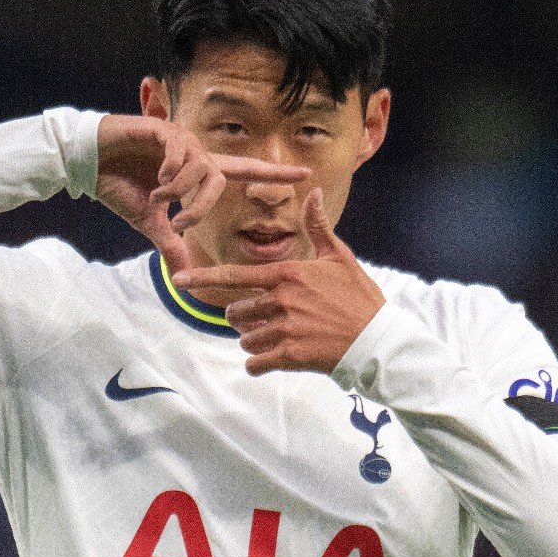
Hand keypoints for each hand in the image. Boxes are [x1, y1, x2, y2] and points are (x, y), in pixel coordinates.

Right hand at [96, 115, 309, 272]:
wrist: (88, 163)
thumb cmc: (119, 186)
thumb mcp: (149, 221)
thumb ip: (170, 241)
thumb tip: (184, 273)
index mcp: (197, 170)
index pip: (243, 170)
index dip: (273, 172)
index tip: (306, 174)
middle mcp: (194, 151)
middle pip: (217, 177)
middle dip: (202, 204)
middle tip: (180, 222)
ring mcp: (178, 139)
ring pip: (199, 165)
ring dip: (180, 190)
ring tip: (157, 197)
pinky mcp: (160, 129)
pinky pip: (179, 151)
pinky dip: (170, 171)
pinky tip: (156, 181)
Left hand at [171, 188, 385, 375]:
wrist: (379, 341)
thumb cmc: (360, 298)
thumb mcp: (340, 258)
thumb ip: (318, 226)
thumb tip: (313, 192)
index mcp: (288, 274)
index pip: (235, 276)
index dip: (202, 277)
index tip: (178, 279)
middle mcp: (281, 300)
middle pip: (236, 312)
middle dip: (242, 319)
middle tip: (263, 321)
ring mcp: (285, 329)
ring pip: (245, 338)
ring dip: (254, 341)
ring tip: (278, 339)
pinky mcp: (290, 356)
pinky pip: (255, 363)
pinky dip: (258, 364)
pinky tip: (272, 361)